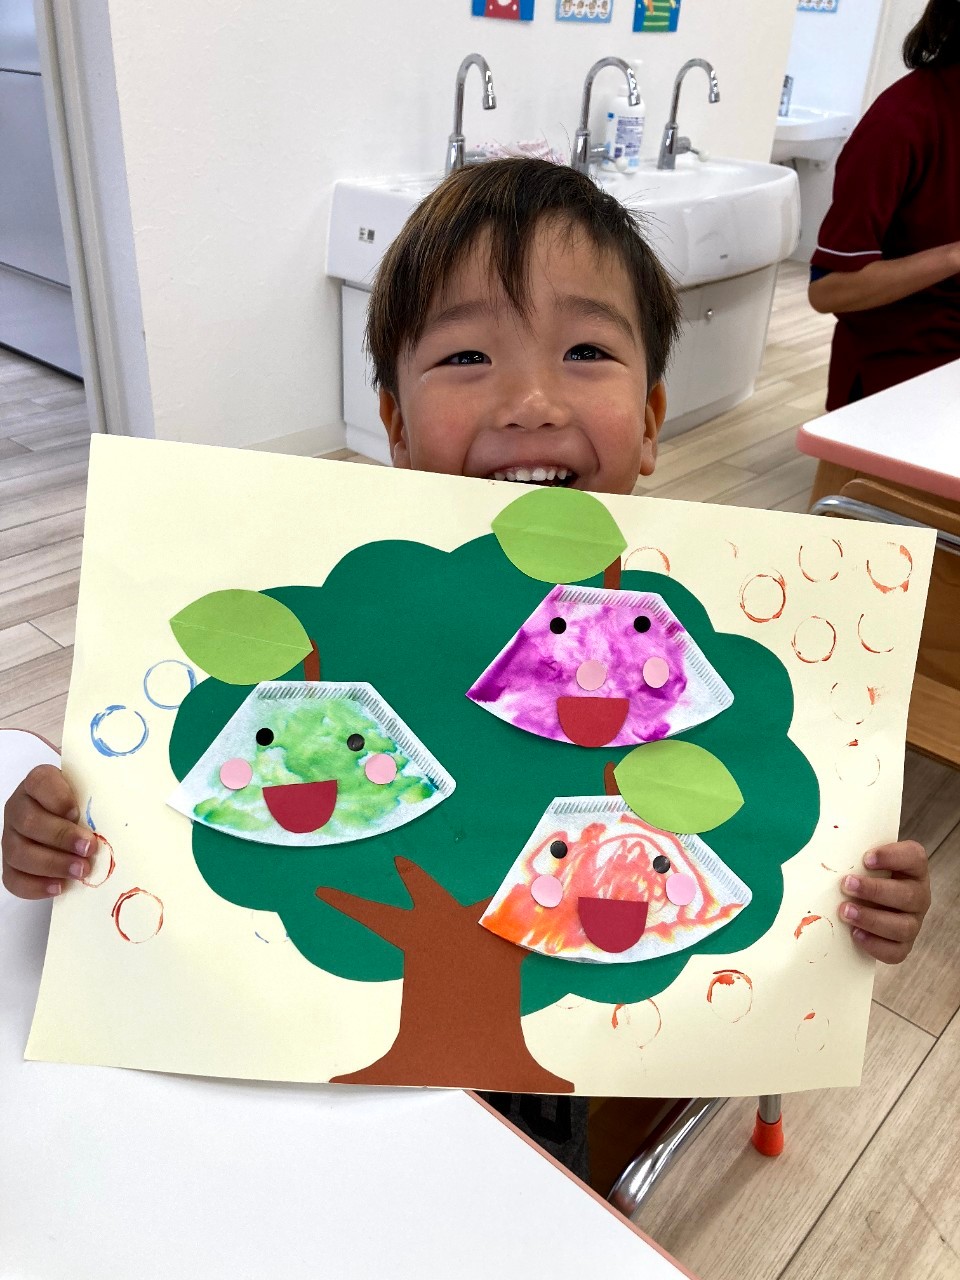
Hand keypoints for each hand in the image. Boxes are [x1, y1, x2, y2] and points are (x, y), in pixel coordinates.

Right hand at [1, 766, 94, 899]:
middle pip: (28, 821)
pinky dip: (36, 885)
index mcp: (38, 783)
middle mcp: (19, 807)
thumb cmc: (87, 808)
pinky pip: (13, 879)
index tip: (78, 813)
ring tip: (81, 870)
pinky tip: (59, 886)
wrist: (74, 830)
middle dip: (61, 837)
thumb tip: (127, 803)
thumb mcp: (94, 793)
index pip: (39, 782)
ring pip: (18, 852)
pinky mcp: (10, 864)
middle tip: (88, 848)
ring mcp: (11, 837)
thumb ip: (102, 796)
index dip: (57, 798)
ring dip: (52, 864)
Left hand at [839, 840, 929, 963]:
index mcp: (913, 868)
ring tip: (846, 912)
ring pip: (903, 926)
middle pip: (908, 895)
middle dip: (875, 891)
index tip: (866, 858)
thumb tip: (826, 849)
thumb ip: (853, 853)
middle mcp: (918, 895)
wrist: (863, 901)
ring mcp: (913, 922)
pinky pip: (896, 952)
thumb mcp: (862, 859)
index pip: (914, 857)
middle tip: (846, 885)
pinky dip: (875, 945)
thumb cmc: (862, 874)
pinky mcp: (903, 945)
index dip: (892, 857)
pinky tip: (855, 934)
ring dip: (872, 919)